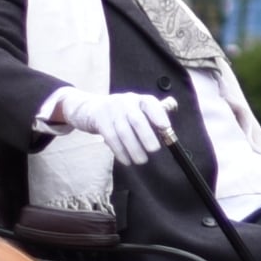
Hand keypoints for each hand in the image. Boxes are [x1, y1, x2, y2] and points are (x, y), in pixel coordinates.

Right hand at [50, 88, 179, 166]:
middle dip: (147, 136)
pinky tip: (127, 160)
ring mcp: (111, 110)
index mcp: (139, 99)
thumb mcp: (137, 110)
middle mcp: (126, 101)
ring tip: (141, 160)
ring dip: (133, 148)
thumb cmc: (122, 113)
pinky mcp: (99, 120)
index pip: (151, 104)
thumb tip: (170, 132)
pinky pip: (111, 138)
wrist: (90, 108)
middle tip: (154, 150)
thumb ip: (154, 118)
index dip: (159, 115)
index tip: (165, 128)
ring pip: (123, 131)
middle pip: (137, 119)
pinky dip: (120, 151)